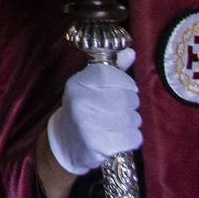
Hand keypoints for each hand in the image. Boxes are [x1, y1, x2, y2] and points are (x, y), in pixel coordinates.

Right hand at [45, 49, 141, 176]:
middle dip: (132, 104)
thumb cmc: (84, 109)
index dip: (126, 82)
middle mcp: (79, 101)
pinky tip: (122, 137)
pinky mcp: (97, 145)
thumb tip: (131, 52)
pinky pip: (132, 138)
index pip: (109, 74)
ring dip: (133, 122)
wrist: (65, 143)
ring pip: (131, 118)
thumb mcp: (91, 86)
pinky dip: (132, 138)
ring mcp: (87, 124)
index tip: (129, 88)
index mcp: (77, 83)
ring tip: (122, 123)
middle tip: (125, 109)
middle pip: (125, 97)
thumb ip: (112, 70)